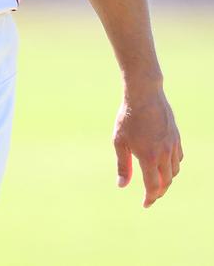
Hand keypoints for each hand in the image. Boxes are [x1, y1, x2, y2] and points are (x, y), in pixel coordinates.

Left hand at [113, 87, 182, 207]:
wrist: (144, 94)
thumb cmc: (128, 117)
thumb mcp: (119, 141)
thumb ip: (123, 165)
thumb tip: (122, 185)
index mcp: (149, 157)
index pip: (153, 186)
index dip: (150, 198)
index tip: (145, 204)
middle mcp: (164, 154)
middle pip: (166, 182)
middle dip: (158, 192)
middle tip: (150, 196)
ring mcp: (173, 145)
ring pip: (174, 171)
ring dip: (166, 180)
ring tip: (157, 181)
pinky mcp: (176, 137)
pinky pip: (178, 158)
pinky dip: (173, 166)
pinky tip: (165, 165)